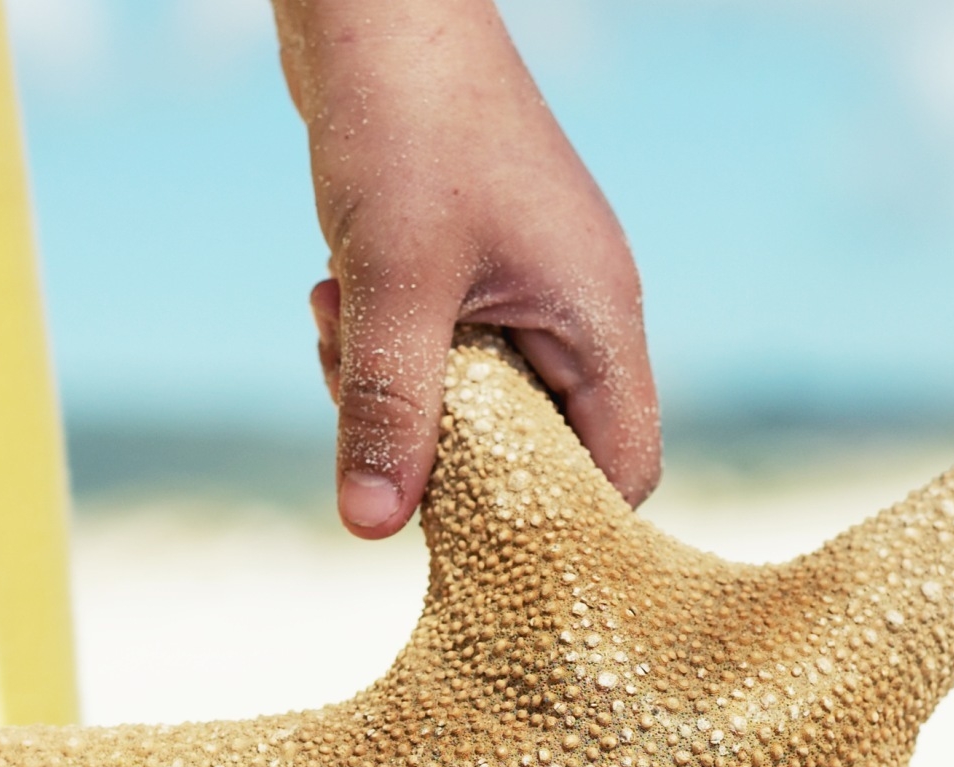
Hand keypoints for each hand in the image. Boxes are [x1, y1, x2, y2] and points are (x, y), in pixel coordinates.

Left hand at [273, 0, 658, 537]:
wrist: (376, 10)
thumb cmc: (406, 128)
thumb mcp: (390, 284)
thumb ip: (388, 410)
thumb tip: (372, 527)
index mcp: (597, 318)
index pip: (624, 468)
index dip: (558, 518)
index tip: (462, 526)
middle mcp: (577, 309)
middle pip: (535, 446)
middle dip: (438, 444)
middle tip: (361, 395)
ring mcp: (527, 287)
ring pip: (469, 399)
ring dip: (391, 388)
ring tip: (331, 322)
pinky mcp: (473, 267)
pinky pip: (437, 348)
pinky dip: (381, 343)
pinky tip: (329, 294)